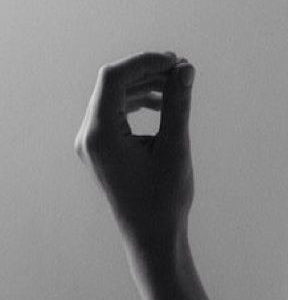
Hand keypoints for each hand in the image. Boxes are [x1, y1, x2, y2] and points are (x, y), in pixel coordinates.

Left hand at [75, 51, 195, 248]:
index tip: (176, 61)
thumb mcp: (175, 146)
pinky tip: (164, 103)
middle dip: (148, 70)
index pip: (114, 78)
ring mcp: (93, 142)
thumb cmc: (164, 198)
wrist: (153, 237)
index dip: (145, 62)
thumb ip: (178, 104)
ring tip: (178, 83)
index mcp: (100, 134)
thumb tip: (186, 69)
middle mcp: (89, 135)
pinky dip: (140, 100)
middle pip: (113, 83)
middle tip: (182, 69)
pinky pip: (116, 111)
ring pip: (115, 95)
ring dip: (146, 84)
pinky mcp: (102, 147)